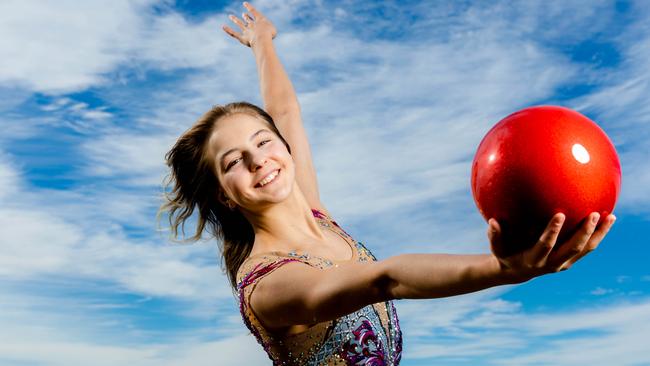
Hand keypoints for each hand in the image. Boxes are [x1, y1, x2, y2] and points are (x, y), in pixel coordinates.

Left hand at [222, 2, 276, 47]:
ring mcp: (246, 31)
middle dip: (245, 17)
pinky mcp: (242, 38)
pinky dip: (228, 30)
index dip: (249, 7)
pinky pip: (234, 33)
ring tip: (230, 16)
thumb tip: (265, 35)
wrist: (262, 38)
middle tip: (243, 15)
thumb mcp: (273, 31)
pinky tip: (223, 26)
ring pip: (240, 24)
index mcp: (260, 20)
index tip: (244, 4)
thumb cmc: (269, 34)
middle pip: (247, 19)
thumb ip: (269, 31)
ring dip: (235, 20)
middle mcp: (252, 24)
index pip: (254, 12)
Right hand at [488, 212, 615, 282]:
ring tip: (610, 217)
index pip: (546, 245)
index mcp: (535, 260)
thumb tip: (492, 221)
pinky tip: (607, 219)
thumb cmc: (505, 254)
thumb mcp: (496, 248)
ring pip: (586, 250)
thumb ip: (494, 236)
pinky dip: (598, 235)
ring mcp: (564, 263)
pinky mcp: (571, 260)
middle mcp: (553, 264)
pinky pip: (588, 248)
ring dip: (599, 234)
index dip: (553, 232)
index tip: (560, 214)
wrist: (517, 272)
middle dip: (584, 232)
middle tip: (593, 214)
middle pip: (573, 249)